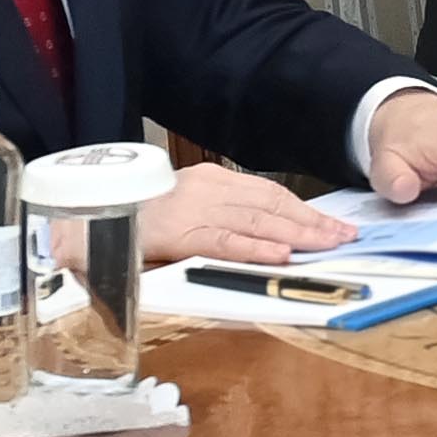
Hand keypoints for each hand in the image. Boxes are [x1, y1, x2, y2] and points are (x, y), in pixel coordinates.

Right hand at [143, 162, 358, 264]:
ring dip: (296, 235)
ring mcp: (194, 210)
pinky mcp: (179, 233)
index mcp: (213, 180)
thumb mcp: (189, 207)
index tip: (335, 226)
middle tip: (345, 237)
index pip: (271, 194)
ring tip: (327, 245)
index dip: (306, 211)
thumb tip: (270, 236)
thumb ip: (225, 217)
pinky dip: (255, 249)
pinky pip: (224, 242)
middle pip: (272, 206)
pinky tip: (280, 256)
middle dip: (312, 223)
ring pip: (256, 222)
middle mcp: (209, 189)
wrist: (92, 216)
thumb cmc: (141, 217)